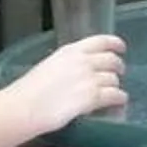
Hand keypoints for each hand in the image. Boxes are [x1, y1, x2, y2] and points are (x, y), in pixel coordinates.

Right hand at [11, 34, 127, 130]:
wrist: (26, 106)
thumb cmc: (29, 90)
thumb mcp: (49, 66)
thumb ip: (67, 65)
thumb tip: (78, 72)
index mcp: (70, 51)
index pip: (100, 40)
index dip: (115, 43)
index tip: (121, 47)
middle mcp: (82, 61)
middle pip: (111, 60)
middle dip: (118, 66)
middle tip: (119, 73)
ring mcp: (89, 78)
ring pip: (114, 79)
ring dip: (116, 85)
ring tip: (115, 92)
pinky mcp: (92, 97)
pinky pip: (115, 95)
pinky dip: (120, 98)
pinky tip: (119, 101)